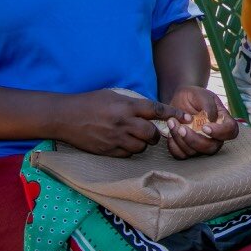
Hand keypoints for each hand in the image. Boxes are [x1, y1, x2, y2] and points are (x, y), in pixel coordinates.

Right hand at [58, 89, 184, 156]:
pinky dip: (130, 150)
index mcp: (126, 106)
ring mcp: (114, 138)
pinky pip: (128, 154)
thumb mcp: (114, 95)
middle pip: (151, 133)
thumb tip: (151, 110)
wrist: (64, 116)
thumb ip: (133, 103)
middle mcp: (123, 123)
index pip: (156, 110)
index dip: (173, 113)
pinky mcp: (107, 150)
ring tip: (135, 137)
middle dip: (155, 134)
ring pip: (141, 146)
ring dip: (143, 143)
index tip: (185, 117)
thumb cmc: (90, 102)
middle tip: (151, 132)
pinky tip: (124, 143)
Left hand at [165, 86, 237, 158]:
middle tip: (182, 128)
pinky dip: (174, 146)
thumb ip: (208, 105)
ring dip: (181, 140)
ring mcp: (200, 144)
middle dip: (195, 140)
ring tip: (172, 122)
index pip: (230, 131)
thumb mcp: (201, 94)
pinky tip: (170, 133)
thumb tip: (211, 119)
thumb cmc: (193, 96)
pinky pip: (182, 155)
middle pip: (212, 147)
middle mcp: (214, 136)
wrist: (178, 100)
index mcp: (222, 121)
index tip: (205, 126)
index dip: (220, 132)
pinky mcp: (187, 148)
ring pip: (195, 152)